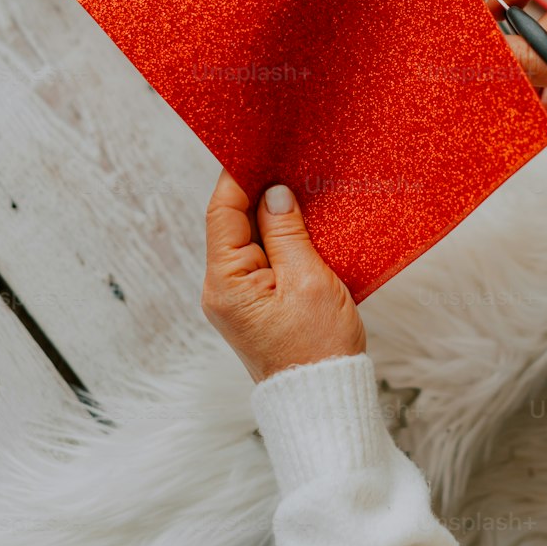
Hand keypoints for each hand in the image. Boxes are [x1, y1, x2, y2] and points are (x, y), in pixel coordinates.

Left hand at [202, 173, 365, 382]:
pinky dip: (279, 239)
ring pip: (248, 241)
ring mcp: (236, 300)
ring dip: (271, 216)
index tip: (258, 146)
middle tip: (286, 160)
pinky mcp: (255, 306)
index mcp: (226, 282)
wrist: (324, 399)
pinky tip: (301, 226)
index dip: (238, 176)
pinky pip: (261, 260)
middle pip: (232, 224)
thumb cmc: (318, 348)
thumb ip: (287, 232)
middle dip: (258, 192)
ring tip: (299, 188)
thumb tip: (273, 192)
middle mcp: (222, 290)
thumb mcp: (308, 280)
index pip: (223, 212)